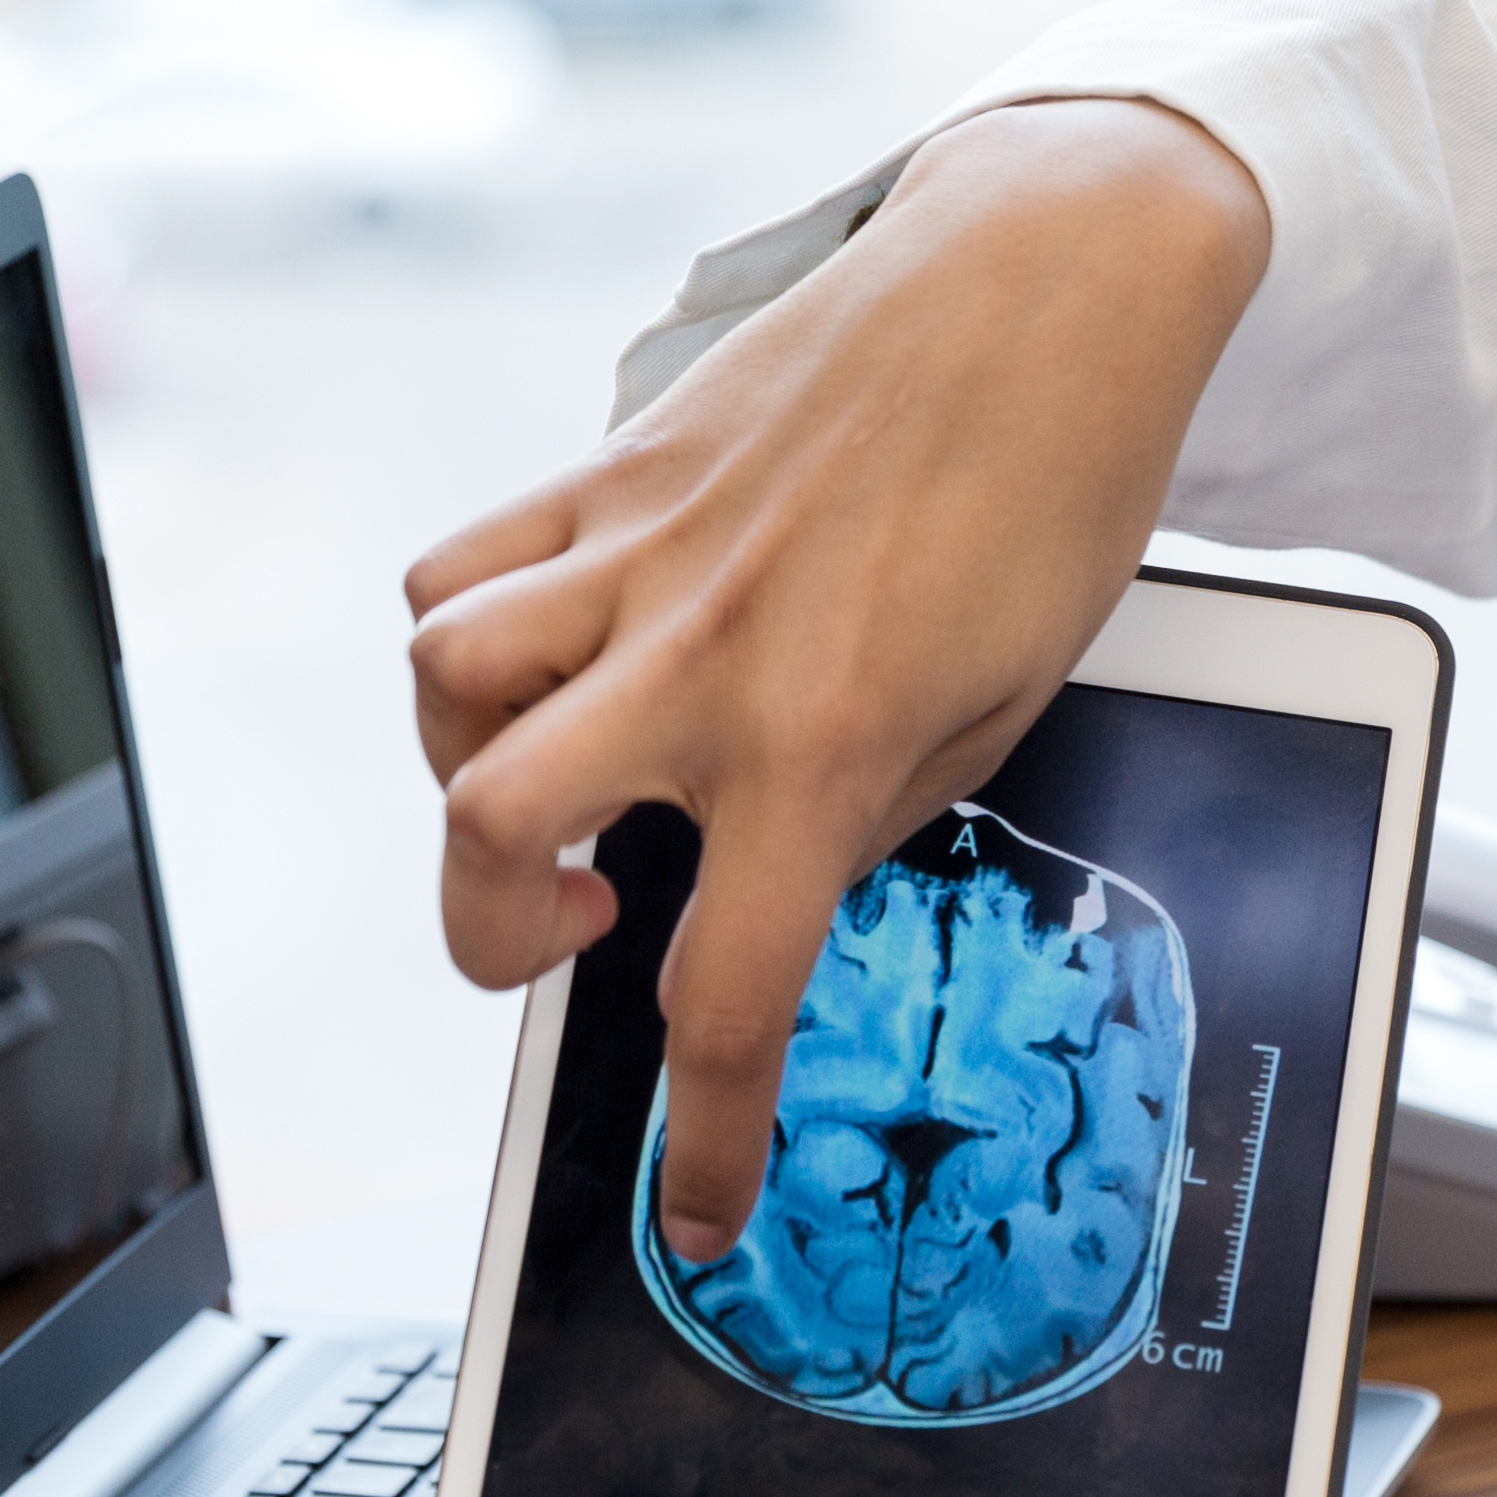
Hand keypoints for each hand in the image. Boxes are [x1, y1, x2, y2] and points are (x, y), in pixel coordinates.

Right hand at [399, 100, 1268, 1261]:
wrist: (1046, 286)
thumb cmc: (1057, 490)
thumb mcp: (1004, 704)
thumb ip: (869, 810)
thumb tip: (775, 879)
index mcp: (823, 742)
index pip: (724, 998)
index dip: (701, 1138)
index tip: (694, 1210)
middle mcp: (704, 658)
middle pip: (487, 836)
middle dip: (491, 934)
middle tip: (575, 932)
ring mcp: (640, 556)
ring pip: (440, 689)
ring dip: (465, 766)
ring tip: (556, 778)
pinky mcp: (612, 471)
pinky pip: (459, 567)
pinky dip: (464, 629)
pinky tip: (542, 655)